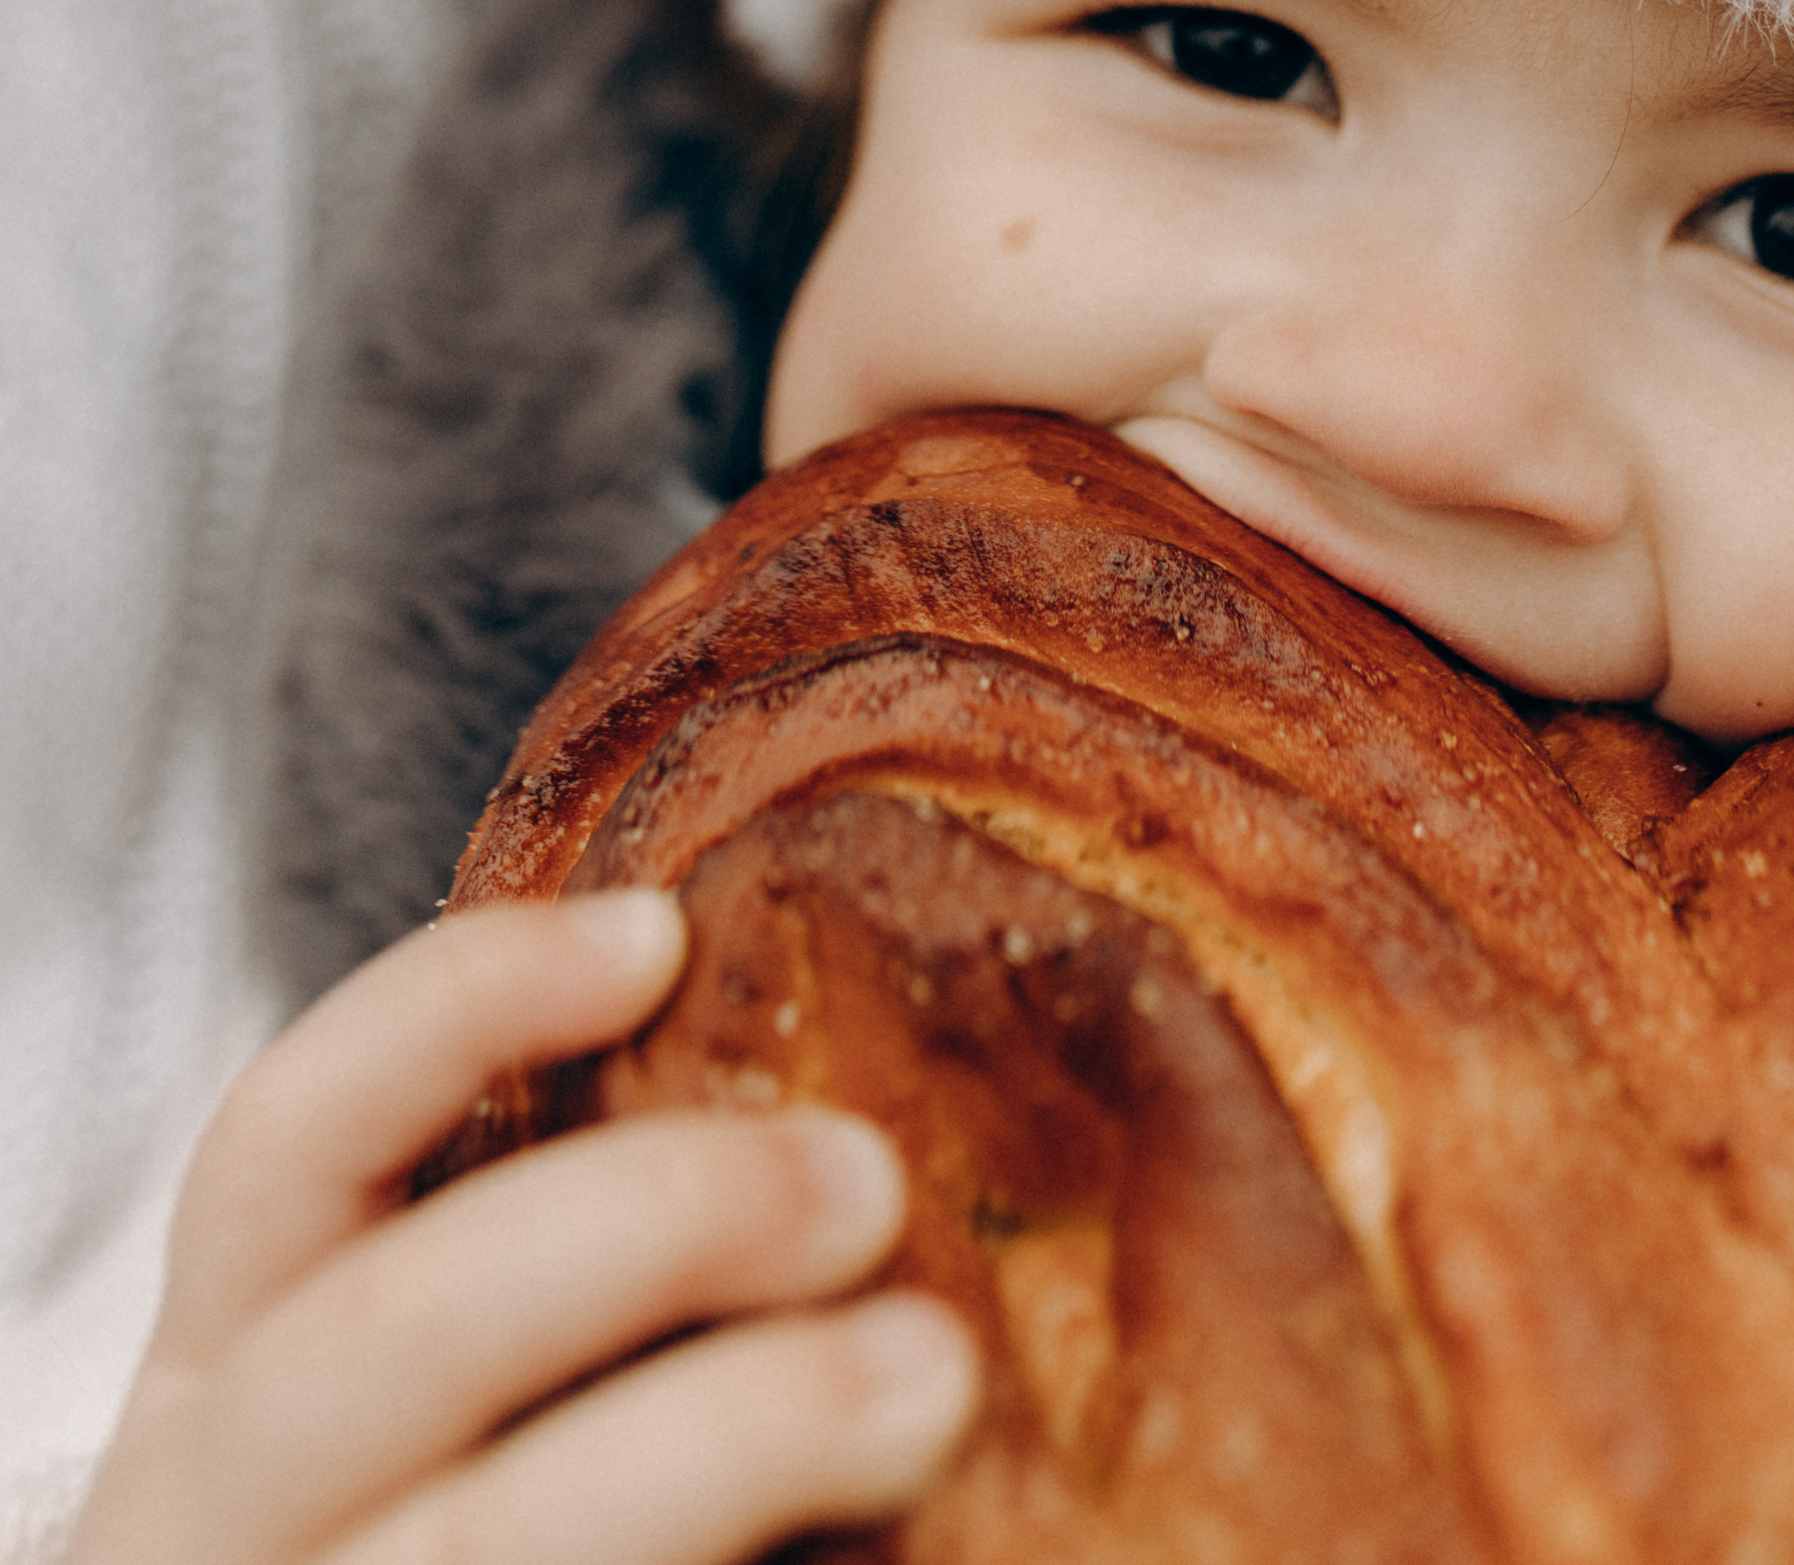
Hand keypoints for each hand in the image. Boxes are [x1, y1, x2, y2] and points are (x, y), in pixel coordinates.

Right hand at [71, 892, 979, 1564]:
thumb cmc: (485, 1520)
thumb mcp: (446, 1400)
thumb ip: (571, 1259)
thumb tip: (835, 1116)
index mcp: (222, 1379)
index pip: (285, 1139)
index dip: (460, 1005)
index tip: (657, 931)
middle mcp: (225, 1512)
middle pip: (400, 1325)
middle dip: (649, 1222)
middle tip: (866, 1177)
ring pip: (503, 1532)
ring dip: (739, 1431)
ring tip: (930, 1374)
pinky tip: (884, 1540)